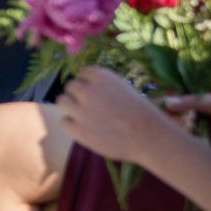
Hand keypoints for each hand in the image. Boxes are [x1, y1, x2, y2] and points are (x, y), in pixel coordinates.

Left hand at [54, 68, 182, 163]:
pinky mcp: (77, 129)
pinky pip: (63, 121)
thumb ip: (103, 86)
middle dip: (78, 94)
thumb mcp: (124, 88)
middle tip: (90, 105)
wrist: (149, 137)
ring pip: (62, 101)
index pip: (83, 73)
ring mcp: (80, 110)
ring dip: (70, 106)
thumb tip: (86, 87)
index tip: (96, 92)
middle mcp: (87, 90)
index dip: (89, 83)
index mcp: (101, 76)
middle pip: (70, 86)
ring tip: (83, 114)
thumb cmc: (142, 113)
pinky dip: (71, 124)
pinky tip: (84, 127)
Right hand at [164, 91, 210, 161]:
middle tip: (178, 120)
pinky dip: (187, 148)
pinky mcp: (208, 151)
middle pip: (173, 123)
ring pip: (180, 137)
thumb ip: (192, 102)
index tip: (159, 108)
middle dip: (170, 122)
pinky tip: (186, 143)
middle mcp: (196, 121)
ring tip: (188, 129)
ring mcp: (201, 136)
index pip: (174, 107)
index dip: (164, 108)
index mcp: (197, 107)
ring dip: (178, 135)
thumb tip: (167, 102)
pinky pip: (192, 150)